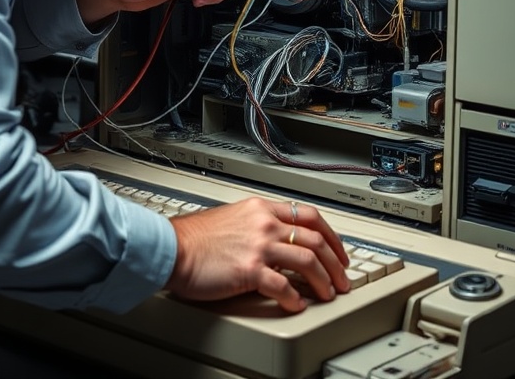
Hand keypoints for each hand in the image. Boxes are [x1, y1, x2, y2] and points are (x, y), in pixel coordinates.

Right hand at [165, 198, 350, 312]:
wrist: (172, 248)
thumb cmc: (194, 238)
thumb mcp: (233, 217)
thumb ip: (257, 225)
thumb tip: (277, 240)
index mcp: (262, 209)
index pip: (309, 215)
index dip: (331, 235)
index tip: (338, 250)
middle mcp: (264, 223)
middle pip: (316, 239)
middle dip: (335, 262)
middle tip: (342, 278)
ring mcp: (259, 246)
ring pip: (308, 260)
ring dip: (323, 281)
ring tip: (328, 294)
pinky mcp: (250, 269)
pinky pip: (284, 286)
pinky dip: (295, 298)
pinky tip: (297, 305)